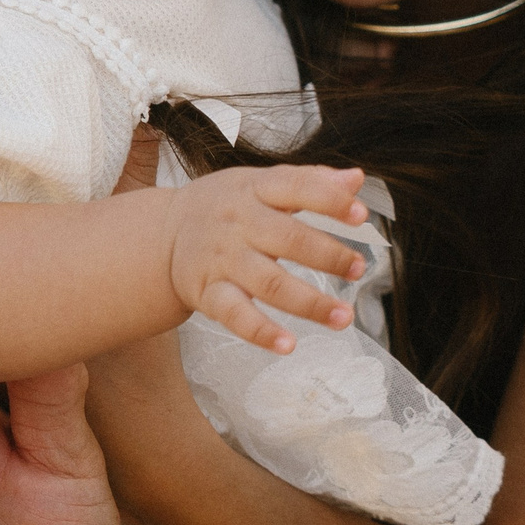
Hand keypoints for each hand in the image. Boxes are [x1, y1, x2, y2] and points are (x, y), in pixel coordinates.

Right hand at [165, 164, 371, 353]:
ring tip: (343, 317)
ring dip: (310, 303)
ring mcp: (224, 261)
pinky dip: (261, 332)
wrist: (162, 235)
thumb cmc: (225, 206)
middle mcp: (239, 224)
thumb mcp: (261, 182)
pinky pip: (236, 316)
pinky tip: (288, 345)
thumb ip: (310, 181)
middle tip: (358, 269)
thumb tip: (357, 178)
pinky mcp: (210, 294)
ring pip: (270, 284)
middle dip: (328, 256)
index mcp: (255, 190)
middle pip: (288, 239)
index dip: (331, 201)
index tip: (362, 216)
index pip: (296, 188)